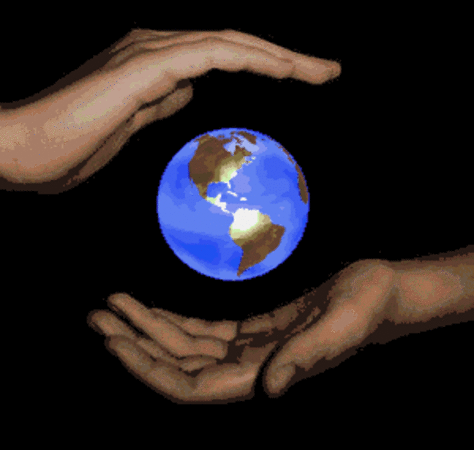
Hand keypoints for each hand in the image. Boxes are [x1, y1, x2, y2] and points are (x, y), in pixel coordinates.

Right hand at [1, 29, 340, 189]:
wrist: (21, 149)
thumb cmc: (68, 145)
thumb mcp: (128, 125)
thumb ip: (158, 102)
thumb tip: (187, 89)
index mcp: (153, 65)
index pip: (222, 57)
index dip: (264, 64)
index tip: (300, 79)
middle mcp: (155, 48)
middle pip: (235, 45)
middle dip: (285, 58)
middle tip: (327, 71)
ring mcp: (148, 54)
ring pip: (229, 43)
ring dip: (279, 56)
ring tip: (319, 71)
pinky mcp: (142, 68)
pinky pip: (209, 54)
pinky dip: (250, 58)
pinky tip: (283, 70)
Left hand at [88, 261, 401, 401]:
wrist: (376, 292)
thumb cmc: (364, 308)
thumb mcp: (340, 327)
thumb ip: (305, 357)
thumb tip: (269, 391)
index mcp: (264, 375)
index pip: (191, 385)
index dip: (149, 368)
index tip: (114, 341)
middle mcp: (248, 371)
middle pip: (177, 364)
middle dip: (135, 341)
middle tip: (99, 315)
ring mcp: (248, 352)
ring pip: (185, 347)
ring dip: (147, 328)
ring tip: (114, 306)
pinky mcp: (251, 333)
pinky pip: (203, 333)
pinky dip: (174, 322)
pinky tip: (152, 310)